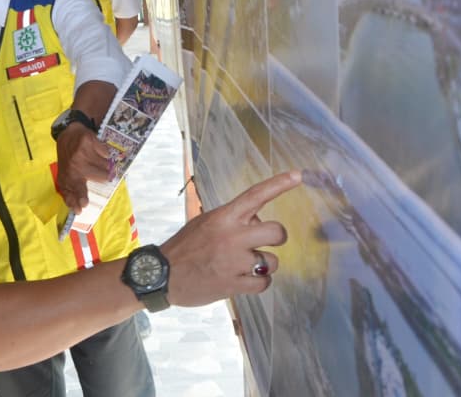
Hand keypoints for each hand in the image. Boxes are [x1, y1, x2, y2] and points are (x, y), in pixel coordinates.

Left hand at [55, 125, 110, 210]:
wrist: (67, 135)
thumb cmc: (68, 160)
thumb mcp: (65, 177)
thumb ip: (70, 195)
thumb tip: (78, 210)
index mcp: (69, 176)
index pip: (77, 189)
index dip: (80, 198)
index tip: (83, 204)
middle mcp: (76, 165)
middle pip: (104, 177)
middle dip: (103, 175)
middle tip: (95, 169)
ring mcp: (83, 153)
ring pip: (107, 166)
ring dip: (103, 164)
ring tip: (93, 159)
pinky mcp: (90, 141)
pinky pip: (107, 153)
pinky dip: (103, 153)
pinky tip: (94, 150)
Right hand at [158, 170, 299, 306]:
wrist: (163, 276)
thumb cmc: (185, 247)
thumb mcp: (205, 222)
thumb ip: (232, 220)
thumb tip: (258, 225)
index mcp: (224, 217)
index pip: (256, 195)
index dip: (279, 184)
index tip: (298, 175)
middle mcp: (232, 236)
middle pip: (277, 232)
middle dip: (276, 238)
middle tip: (265, 242)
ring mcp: (234, 262)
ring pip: (272, 262)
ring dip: (264, 265)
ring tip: (245, 266)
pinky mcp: (234, 284)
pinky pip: (264, 283)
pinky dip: (258, 282)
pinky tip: (243, 280)